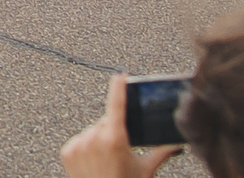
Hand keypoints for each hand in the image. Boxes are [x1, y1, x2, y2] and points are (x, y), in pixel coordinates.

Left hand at [59, 75, 179, 177]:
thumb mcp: (146, 171)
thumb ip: (161, 153)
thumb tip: (177, 144)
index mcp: (115, 139)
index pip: (117, 106)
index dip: (119, 88)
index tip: (120, 75)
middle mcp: (94, 137)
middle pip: (107, 122)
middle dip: (115, 130)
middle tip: (122, 150)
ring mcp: (78, 143)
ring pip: (92, 132)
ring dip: (100, 139)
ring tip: (107, 161)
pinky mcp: (67, 151)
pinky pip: (79, 141)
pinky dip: (87, 147)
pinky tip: (94, 163)